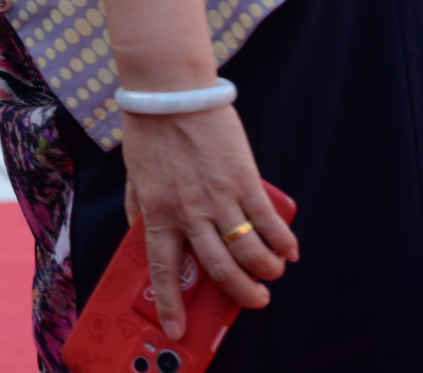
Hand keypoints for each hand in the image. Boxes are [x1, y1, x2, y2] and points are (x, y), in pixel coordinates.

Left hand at [120, 107, 297, 339]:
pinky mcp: (243, 180)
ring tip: (273, 273)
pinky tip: (289, 249)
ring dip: (267, 271)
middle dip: (243, 295)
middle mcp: (188, 212)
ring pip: (250, 253)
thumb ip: (139, 207)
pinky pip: (268, 222)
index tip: (177, 330)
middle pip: (221, 271)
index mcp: (157, 213)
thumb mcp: (134, 176)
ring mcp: (218, 198)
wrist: (169, 93)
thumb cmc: (149, 131)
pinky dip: (283, 241)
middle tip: (255, 301)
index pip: (163, 270)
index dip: (171, 304)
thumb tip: (141, 233)